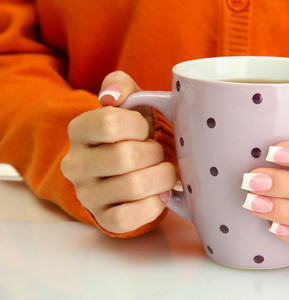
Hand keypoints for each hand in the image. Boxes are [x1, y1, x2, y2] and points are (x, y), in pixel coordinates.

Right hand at [61, 71, 176, 232]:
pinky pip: (130, 218)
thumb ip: (121, 85)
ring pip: (135, 186)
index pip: (112, 122)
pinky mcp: (103, 218)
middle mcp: (75, 163)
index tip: (145, 130)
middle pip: (128, 156)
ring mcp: (87, 194)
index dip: (140, 126)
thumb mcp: (129, 103)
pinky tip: (159, 194)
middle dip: (156, 153)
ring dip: (161, 177)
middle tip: (158, 153)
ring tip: (162, 172)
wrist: (125, 169)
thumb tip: (111, 95)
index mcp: (79, 130)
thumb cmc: (132, 134)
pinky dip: (154, 205)